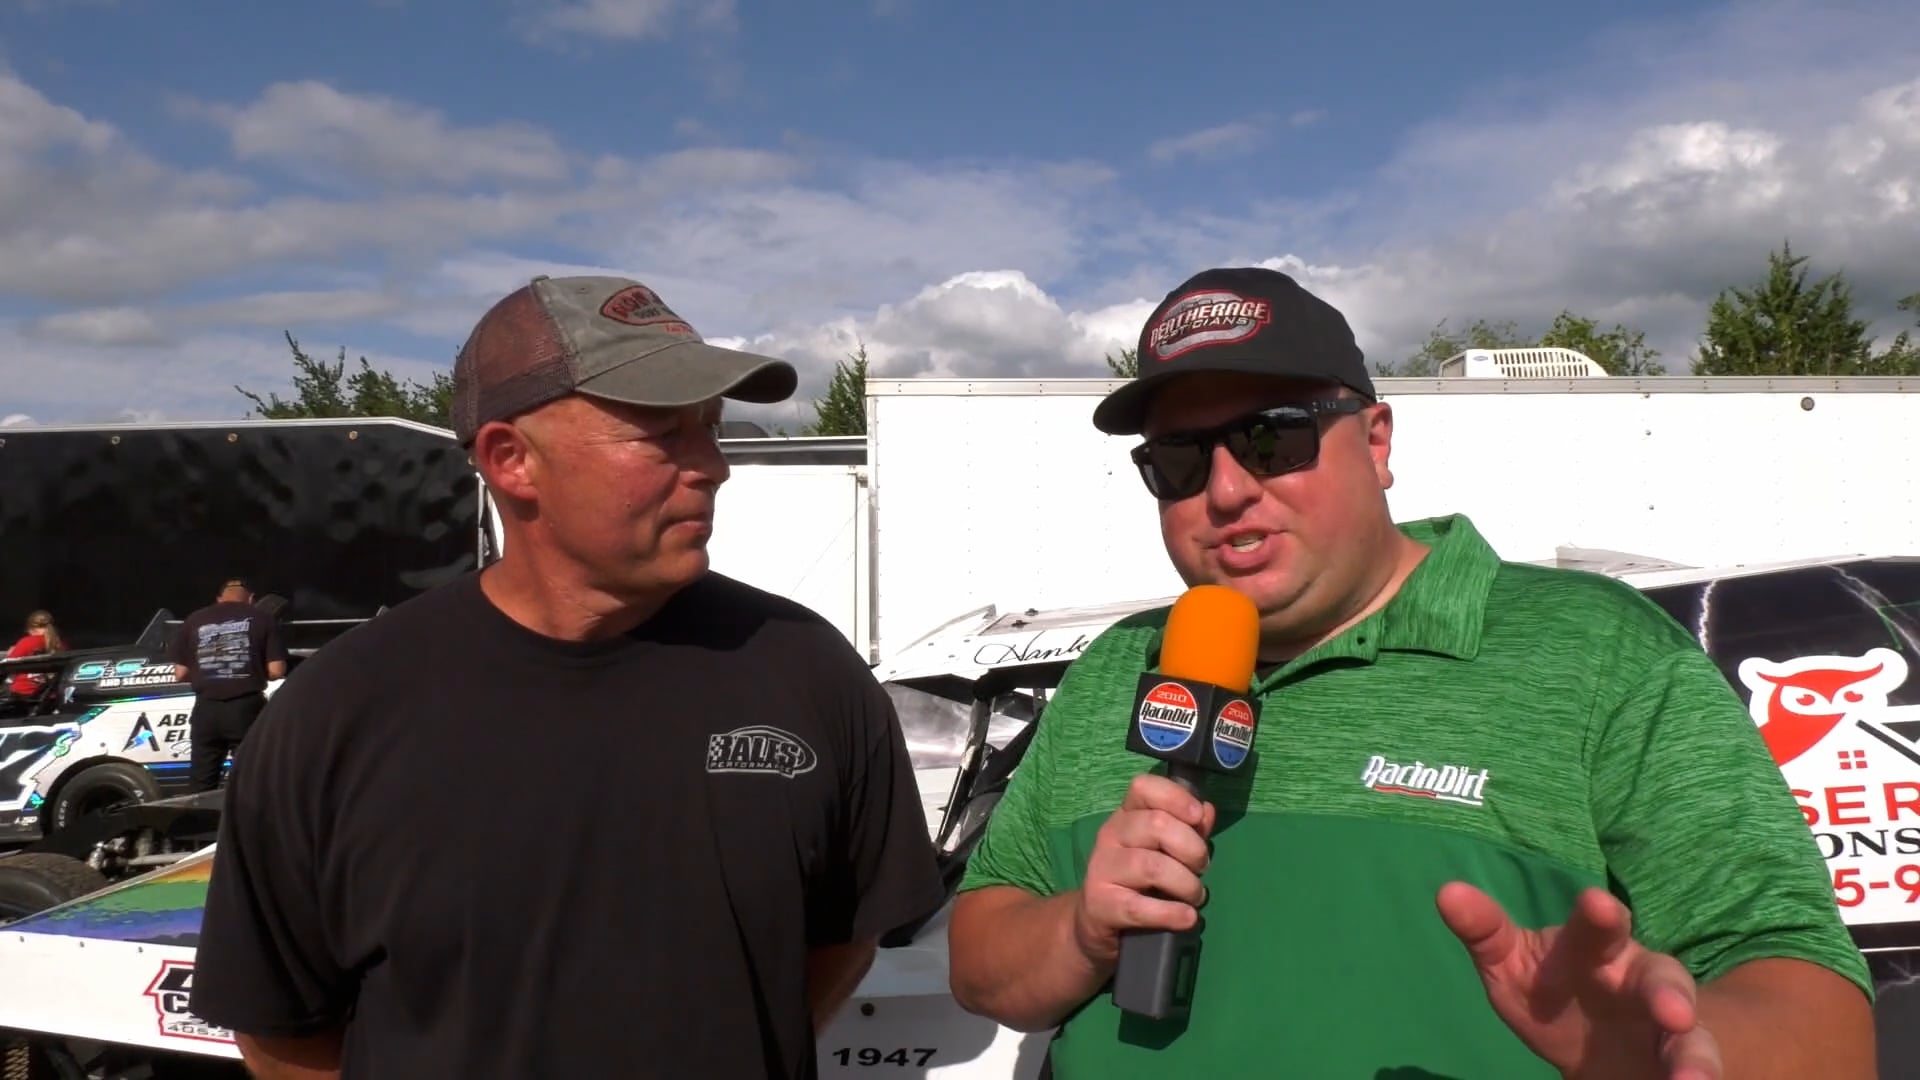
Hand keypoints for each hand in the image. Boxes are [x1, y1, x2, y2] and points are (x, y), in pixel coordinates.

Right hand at [1071, 773, 1216, 965]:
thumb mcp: (1164, 849)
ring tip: (1195, 896)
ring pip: (1151, 866)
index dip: (1176, 797)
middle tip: (1202, 868)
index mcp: (1127, 814)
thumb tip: (1207, 810)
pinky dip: (1172, 913)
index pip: (1144, 787)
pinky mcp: (1100, 903)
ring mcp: (1102, 868)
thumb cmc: (1138, 878)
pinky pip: (1140, 907)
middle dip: (1192, 848)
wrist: (1097, 918)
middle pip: (1156, 825)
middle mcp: (1111, 835)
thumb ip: (1188, 829)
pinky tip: (1187, 917)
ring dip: (1186, 884)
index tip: (1197, 816)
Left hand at [1436, 883, 1720, 1079]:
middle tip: (1672, 1012)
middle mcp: (1644, 979)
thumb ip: (1484, 931)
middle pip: (1662, 979)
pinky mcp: (1681, 1063)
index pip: (1599, 926)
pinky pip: (1695, 1071)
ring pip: (1690, 1039)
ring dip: (1693, 1059)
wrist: (1594, 1046)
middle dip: (1669, 993)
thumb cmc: (1549, 989)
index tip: (1595, 904)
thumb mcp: (1512, 964)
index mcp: (1598, 946)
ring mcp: (1670, 1026)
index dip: (1599, 915)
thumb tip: (1447, 892)